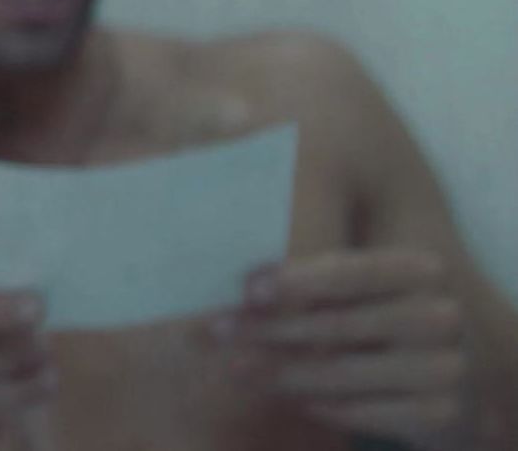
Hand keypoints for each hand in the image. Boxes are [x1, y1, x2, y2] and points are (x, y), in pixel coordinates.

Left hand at [220, 249, 475, 449]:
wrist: (467, 379)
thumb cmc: (394, 319)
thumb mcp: (371, 289)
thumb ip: (322, 281)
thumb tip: (246, 282)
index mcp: (422, 271)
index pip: (352, 271)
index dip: (297, 279)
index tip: (248, 289)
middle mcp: (441, 317)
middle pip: (337, 324)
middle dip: (270, 329)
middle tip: (220, 330)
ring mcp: (446, 369)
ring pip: (342, 372)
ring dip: (280, 371)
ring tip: (235, 366)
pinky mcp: (441, 415)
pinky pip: (362, 411)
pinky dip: (321, 404)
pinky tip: (290, 397)